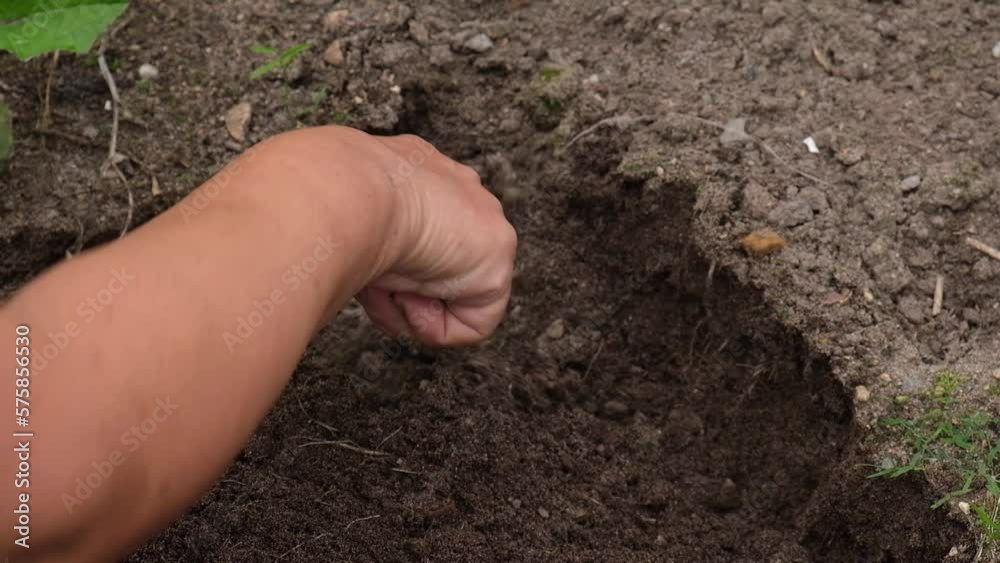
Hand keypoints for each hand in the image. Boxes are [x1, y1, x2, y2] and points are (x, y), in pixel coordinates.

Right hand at [274, 127, 515, 345]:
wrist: (339, 192)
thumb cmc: (317, 200)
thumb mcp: (326, 213)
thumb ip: (346, 233)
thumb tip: (317, 264)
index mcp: (413, 171)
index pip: (413, 227)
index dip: (384, 260)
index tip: (360, 263)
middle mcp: (453, 188)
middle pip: (437, 262)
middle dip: (403, 284)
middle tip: (372, 278)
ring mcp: (481, 219)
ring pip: (451, 295)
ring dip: (411, 304)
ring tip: (385, 283)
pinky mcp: (497, 259)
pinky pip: (472, 323)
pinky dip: (433, 326)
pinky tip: (410, 295)